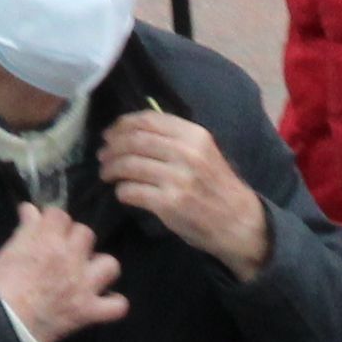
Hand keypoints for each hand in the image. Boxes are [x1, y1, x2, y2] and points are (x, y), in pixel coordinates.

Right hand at [0, 202, 129, 341]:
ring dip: (100, 269)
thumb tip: (31, 209)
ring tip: (87, 277)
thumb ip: (26, 229)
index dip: (54, 224)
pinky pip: (117, 305)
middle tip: (64, 256)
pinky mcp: (88, 311)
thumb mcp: (9, 251)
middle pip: (86, 234)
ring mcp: (83, 285)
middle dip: (75, 242)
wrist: (0, 323)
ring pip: (110, 264)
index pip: (61, 215)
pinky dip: (112, 304)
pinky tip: (102, 303)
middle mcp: (70, 258)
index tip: (48, 233)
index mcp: (47, 240)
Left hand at [98, 108, 268, 276]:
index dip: (122, 125)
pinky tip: (122, 192)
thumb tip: (132, 131)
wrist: (238, 221)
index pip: (148, 120)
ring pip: (129, 165)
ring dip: (111, 169)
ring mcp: (178, 179)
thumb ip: (175, 139)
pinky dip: (121, 191)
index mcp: (194, 135)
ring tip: (106, 173)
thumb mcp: (203, 152)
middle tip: (103, 155)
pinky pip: (132, 191)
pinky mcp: (170, 204)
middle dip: (112, 147)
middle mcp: (187, 153)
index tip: (111, 133)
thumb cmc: (216, 186)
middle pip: (135, 141)